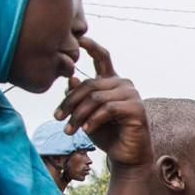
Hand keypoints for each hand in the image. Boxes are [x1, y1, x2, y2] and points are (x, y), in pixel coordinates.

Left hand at [54, 37, 151, 168]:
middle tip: (57, 117)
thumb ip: (79, 97)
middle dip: (70, 102)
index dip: (91, 46)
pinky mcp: (136, 108)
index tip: (78, 38)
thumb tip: (71, 78)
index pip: (102, 58)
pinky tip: (87, 130)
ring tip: (69, 130)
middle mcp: (123, 84)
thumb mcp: (86, 114)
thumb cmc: (107, 134)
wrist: (126, 156)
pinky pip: (108, 109)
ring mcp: (132, 94)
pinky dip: (93, 120)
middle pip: (90, 84)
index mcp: (112, 81)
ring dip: (79, 115)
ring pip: (96, 98)